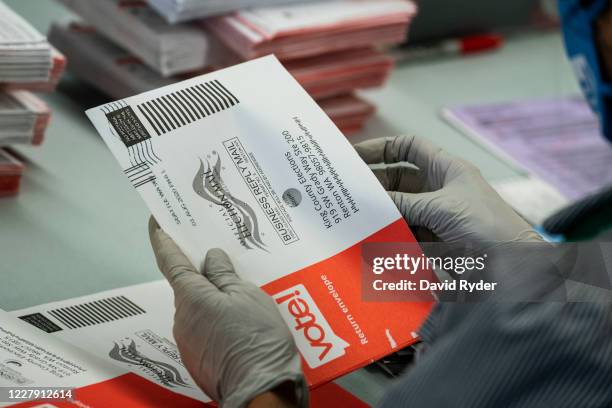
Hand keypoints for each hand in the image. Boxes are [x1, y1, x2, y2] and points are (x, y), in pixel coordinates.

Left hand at [148, 218, 307, 407]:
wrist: (260, 389)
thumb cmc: (256, 340)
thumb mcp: (247, 295)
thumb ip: (225, 274)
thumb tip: (210, 259)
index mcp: (191, 297)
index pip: (171, 260)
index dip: (163, 239)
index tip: (158, 222)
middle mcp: (182, 318)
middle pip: (189, 286)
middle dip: (205, 275)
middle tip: (228, 264)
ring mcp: (189, 341)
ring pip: (200, 309)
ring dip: (216, 301)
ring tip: (246, 301)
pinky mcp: (199, 357)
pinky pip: (206, 329)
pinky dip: (219, 321)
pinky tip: (242, 325)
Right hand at [354, 135, 541, 242]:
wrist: (514, 265)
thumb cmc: (487, 225)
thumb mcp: (441, 208)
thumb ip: (403, 203)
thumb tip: (369, 200)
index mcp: (446, 169)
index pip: (409, 147)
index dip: (383, 147)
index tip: (356, 156)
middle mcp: (438, 189)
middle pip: (397, 179)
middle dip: (374, 184)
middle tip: (346, 191)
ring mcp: (434, 215)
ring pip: (398, 208)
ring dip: (379, 212)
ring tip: (353, 215)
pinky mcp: (432, 239)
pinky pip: (403, 232)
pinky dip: (388, 234)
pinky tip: (371, 237)